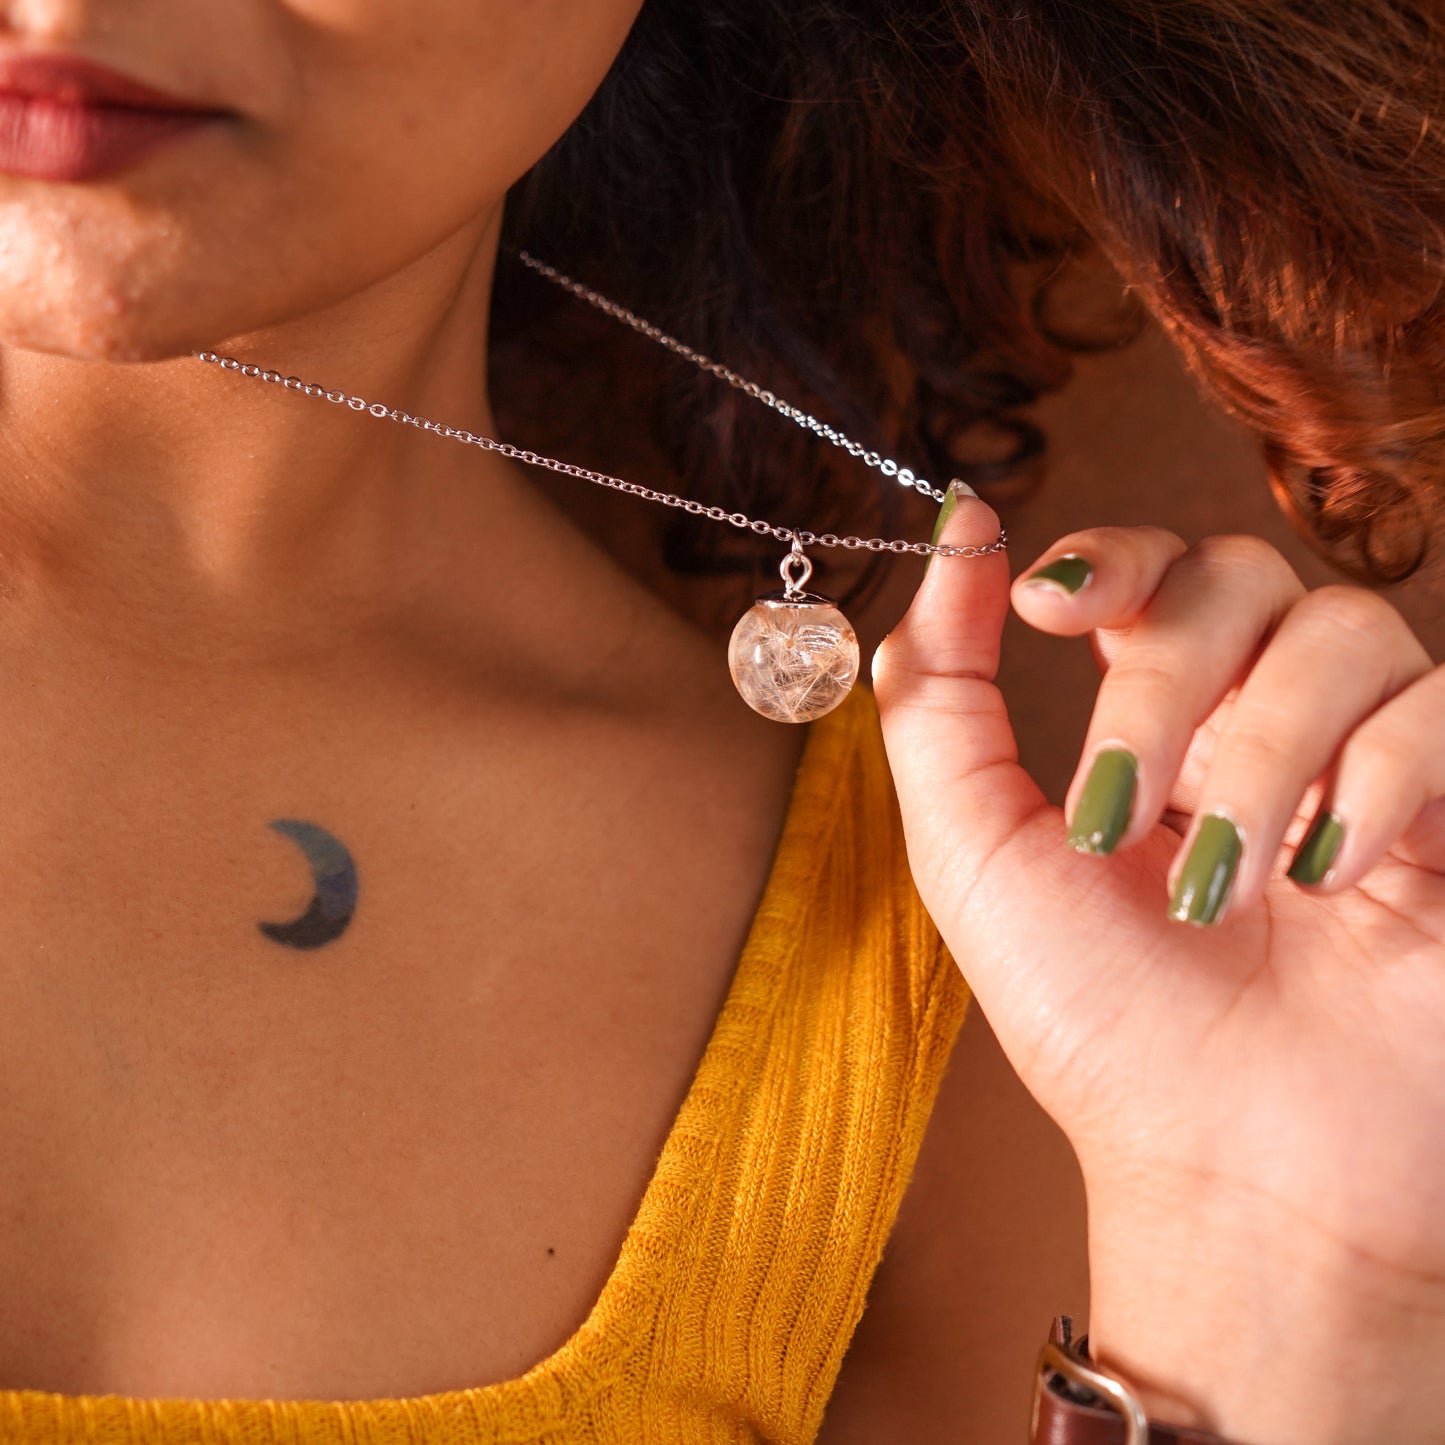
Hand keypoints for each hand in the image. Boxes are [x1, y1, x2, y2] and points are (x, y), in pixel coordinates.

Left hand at [873, 493, 1444, 1444]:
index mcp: (1154, 721)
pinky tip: (1330, 880)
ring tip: (1222, 882)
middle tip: (1115, 815)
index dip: (1106, 555)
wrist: (1232, 1168)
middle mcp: (1262, 721)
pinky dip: (1377, 778)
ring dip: (1261, 751)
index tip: (1040, 604)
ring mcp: (1365, 757)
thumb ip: (941, 697)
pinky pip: (1441, 707)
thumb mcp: (973, 854)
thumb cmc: (1096, 1021)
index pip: (1150, 567)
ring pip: (1343, 631)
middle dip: (1160, 684)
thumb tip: (954, 532)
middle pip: (1237, 577)